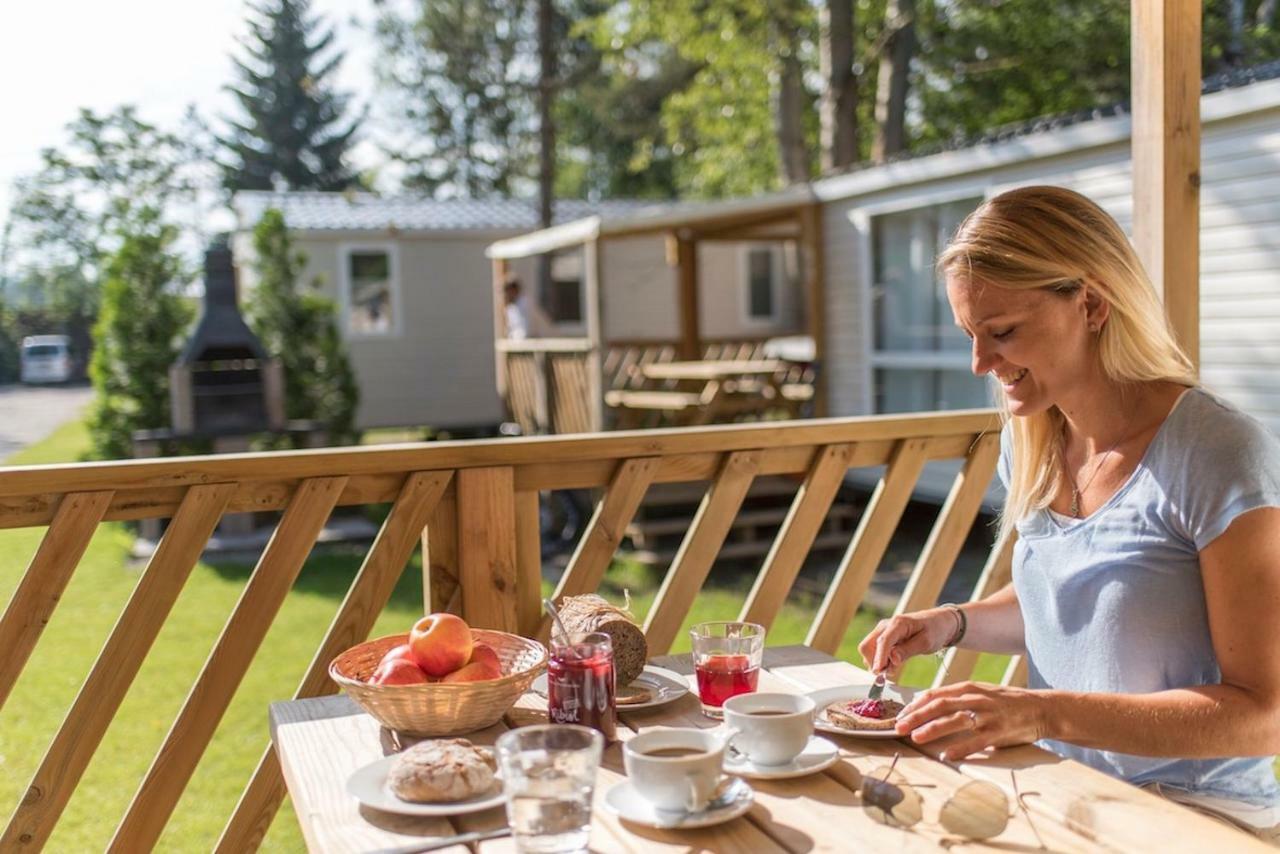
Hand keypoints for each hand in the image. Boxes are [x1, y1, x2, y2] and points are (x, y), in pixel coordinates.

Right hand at [857, 608, 957, 679]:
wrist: (939, 623)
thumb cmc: (935, 630)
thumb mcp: (926, 642)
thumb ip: (908, 650)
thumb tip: (892, 660)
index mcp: (898, 623)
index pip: (883, 641)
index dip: (879, 658)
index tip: (878, 672)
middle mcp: (886, 626)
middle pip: (867, 645)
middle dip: (874, 662)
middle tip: (888, 674)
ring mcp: (883, 631)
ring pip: (868, 650)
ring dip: (877, 662)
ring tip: (893, 669)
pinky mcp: (883, 637)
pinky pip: (874, 651)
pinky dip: (880, 661)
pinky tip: (892, 665)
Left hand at [893, 681, 1048, 760]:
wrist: (1040, 708)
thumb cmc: (1006, 702)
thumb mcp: (980, 692)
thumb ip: (956, 697)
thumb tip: (926, 704)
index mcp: (968, 688)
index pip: (935, 694)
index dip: (915, 705)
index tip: (900, 715)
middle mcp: (976, 699)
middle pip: (940, 705)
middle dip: (916, 716)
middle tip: (899, 727)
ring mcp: (988, 715)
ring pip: (955, 720)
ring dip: (933, 729)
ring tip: (916, 737)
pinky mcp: (999, 731)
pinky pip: (977, 741)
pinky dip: (961, 748)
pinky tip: (947, 755)